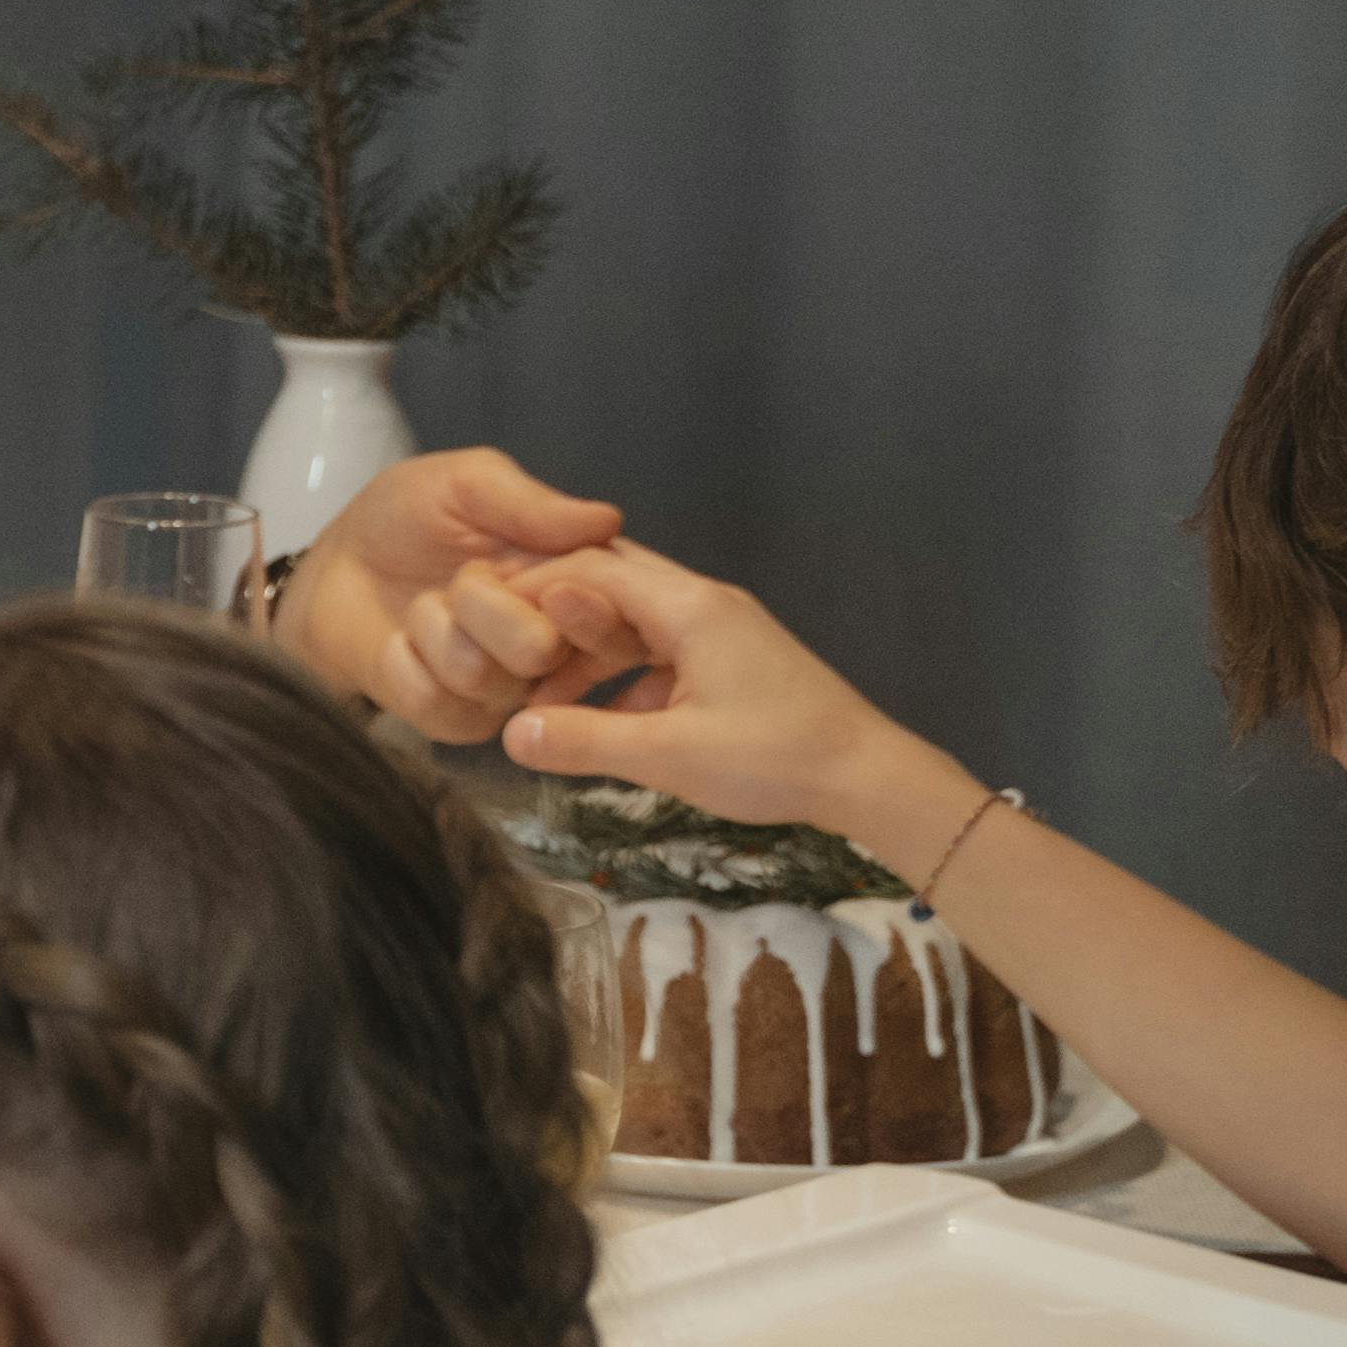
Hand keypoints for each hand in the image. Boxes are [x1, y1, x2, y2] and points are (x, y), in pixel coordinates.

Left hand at [276, 448, 636, 738]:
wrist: (333, 567)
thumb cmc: (407, 518)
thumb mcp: (465, 484)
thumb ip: (531, 504)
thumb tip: (607, 519)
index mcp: (575, 586)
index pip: (616, 615)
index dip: (580, 599)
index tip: (532, 573)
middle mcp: (553, 647)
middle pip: (544, 651)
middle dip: (482, 602)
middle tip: (463, 577)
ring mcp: (505, 691)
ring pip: (485, 676)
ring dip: (434, 625)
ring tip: (425, 604)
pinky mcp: (456, 722)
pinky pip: (437, 702)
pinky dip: (404, 660)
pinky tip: (402, 642)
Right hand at [493, 541, 982, 870]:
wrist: (869, 778)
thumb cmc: (776, 759)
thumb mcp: (670, 757)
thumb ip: (585, 742)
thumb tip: (510, 734)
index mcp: (689, 608)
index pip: (590, 569)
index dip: (529, 587)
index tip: (477, 616)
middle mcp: (703, 605)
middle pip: (609, 587)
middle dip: (551, 618)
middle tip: (498, 651)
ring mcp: (720, 634)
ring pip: (632, 625)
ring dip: (583, 655)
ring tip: (539, 702)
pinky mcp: (731, 664)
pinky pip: (659, 656)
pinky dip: (620, 681)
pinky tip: (599, 725)